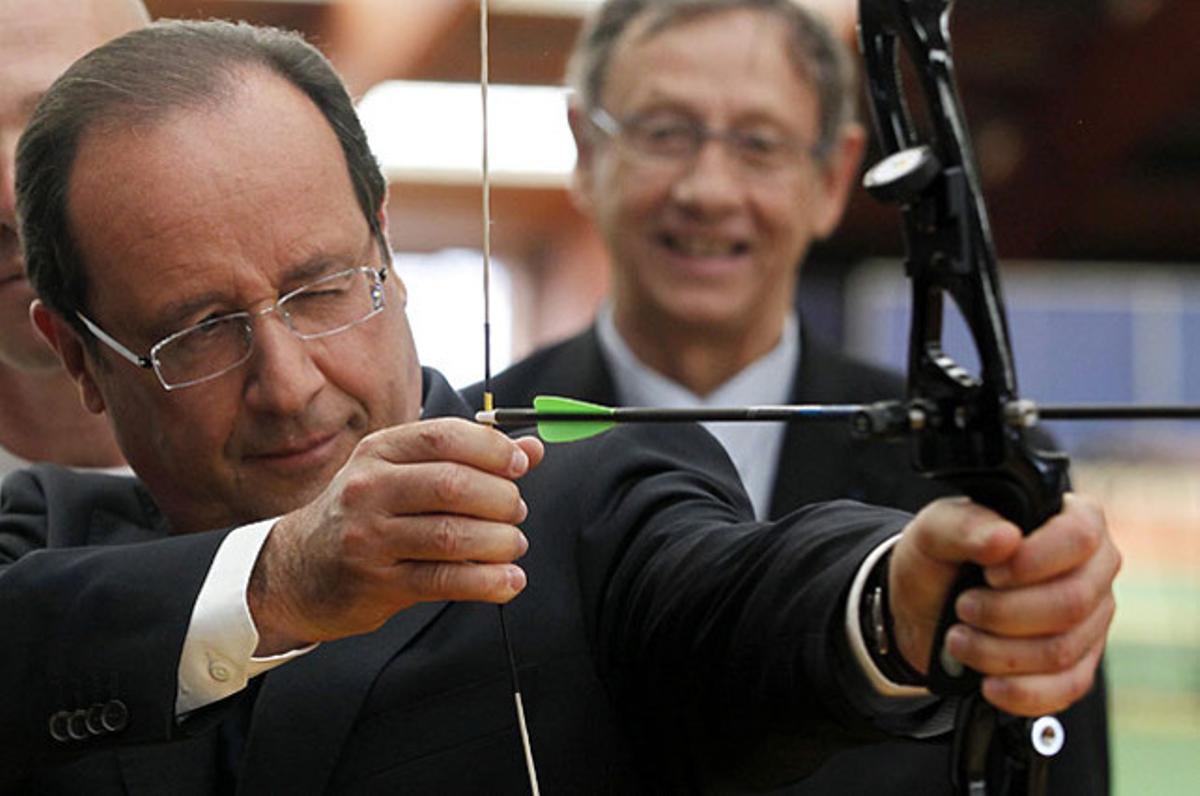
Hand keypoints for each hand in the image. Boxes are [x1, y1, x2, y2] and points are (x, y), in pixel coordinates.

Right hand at [248, 418, 544, 653]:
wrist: (297, 570)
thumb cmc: (366, 515)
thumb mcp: (403, 474)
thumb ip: (467, 459)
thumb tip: (533, 449)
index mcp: (379, 452)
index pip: (443, 437)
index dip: (492, 449)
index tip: (519, 465)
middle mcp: (369, 489)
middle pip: (452, 485)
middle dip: (501, 499)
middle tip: (516, 511)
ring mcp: (369, 537)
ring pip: (452, 535)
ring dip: (498, 542)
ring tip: (513, 545)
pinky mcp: (376, 584)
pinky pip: (443, 581)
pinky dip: (487, 582)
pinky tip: (509, 581)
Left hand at [888, 493, 1119, 716]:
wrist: (925, 610)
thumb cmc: (939, 559)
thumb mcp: (934, 531)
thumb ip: (965, 526)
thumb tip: (1006, 537)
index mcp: (1070, 519)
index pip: (1080, 537)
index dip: (1031, 562)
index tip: (989, 573)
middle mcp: (1093, 569)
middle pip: (1072, 602)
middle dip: (1004, 613)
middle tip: (963, 607)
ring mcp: (1092, 621)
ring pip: (1062, 650)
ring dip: (999, 652)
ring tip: (959, 639)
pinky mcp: (1079, 665)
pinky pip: (1066, 689)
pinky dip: (1020, 691)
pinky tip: (988, 684)